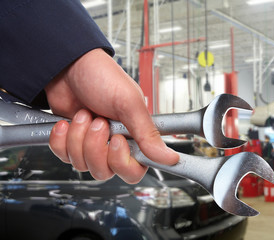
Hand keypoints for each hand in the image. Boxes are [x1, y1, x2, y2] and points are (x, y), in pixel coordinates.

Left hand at [45, 49, 178, 183]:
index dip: (123, 162)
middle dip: (96, 147)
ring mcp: (92, 144)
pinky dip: (61, 140)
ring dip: (78, 139)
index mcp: (135, 135)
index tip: (118, 141)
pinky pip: (64, 157)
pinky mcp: (72, 143)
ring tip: (83, 115)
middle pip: (106, 171)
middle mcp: (116, 143)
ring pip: (83, 165)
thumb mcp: (129, 103)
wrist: (66, 66)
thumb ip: (147, 133)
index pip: (135, 169)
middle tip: (98, 122)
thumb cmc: (101, 76)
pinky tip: (67, 122)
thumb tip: (168, 157)